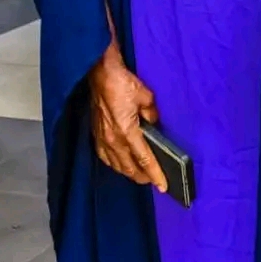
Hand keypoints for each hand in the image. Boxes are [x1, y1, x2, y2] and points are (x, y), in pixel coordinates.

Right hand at [88, 51, 167, 191]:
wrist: (100, 75)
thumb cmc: (122, 83)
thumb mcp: (146, 96)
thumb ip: (152, 114)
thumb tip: (154, 123)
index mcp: (127, 131)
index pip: (144, 159)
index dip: (155, 174)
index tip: (163, 186)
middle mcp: (114, 140)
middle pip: (130, 168)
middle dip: (143, 177)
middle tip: (154, 181)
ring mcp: (103, 139)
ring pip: (117, 166)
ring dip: (129, 173)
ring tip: (141, 175)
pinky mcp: (96, 135)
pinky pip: (106, 158)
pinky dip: (115, 164)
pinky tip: (121, 164)